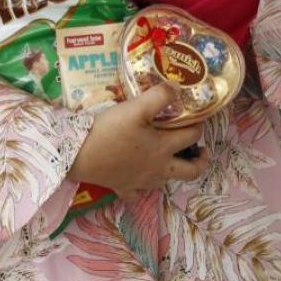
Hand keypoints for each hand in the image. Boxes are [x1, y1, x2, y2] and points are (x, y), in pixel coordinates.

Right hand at [67, 83, 208, 198]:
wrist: (79, 154)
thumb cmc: (109, 131)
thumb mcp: (136, 108)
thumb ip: (159, 96)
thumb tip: (176, 87)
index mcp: (164, 148)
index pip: (192, 137)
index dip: (199, 126)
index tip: (198, 118)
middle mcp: (158, 169)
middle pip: (190, 172)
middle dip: (200, 161)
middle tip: (201, 150)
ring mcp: (141, 182)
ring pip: (166, 182)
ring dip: (173, 171)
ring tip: (170, 158)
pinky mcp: (123, 188)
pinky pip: (136, 193)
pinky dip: (141, 188)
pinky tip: (139, 179)